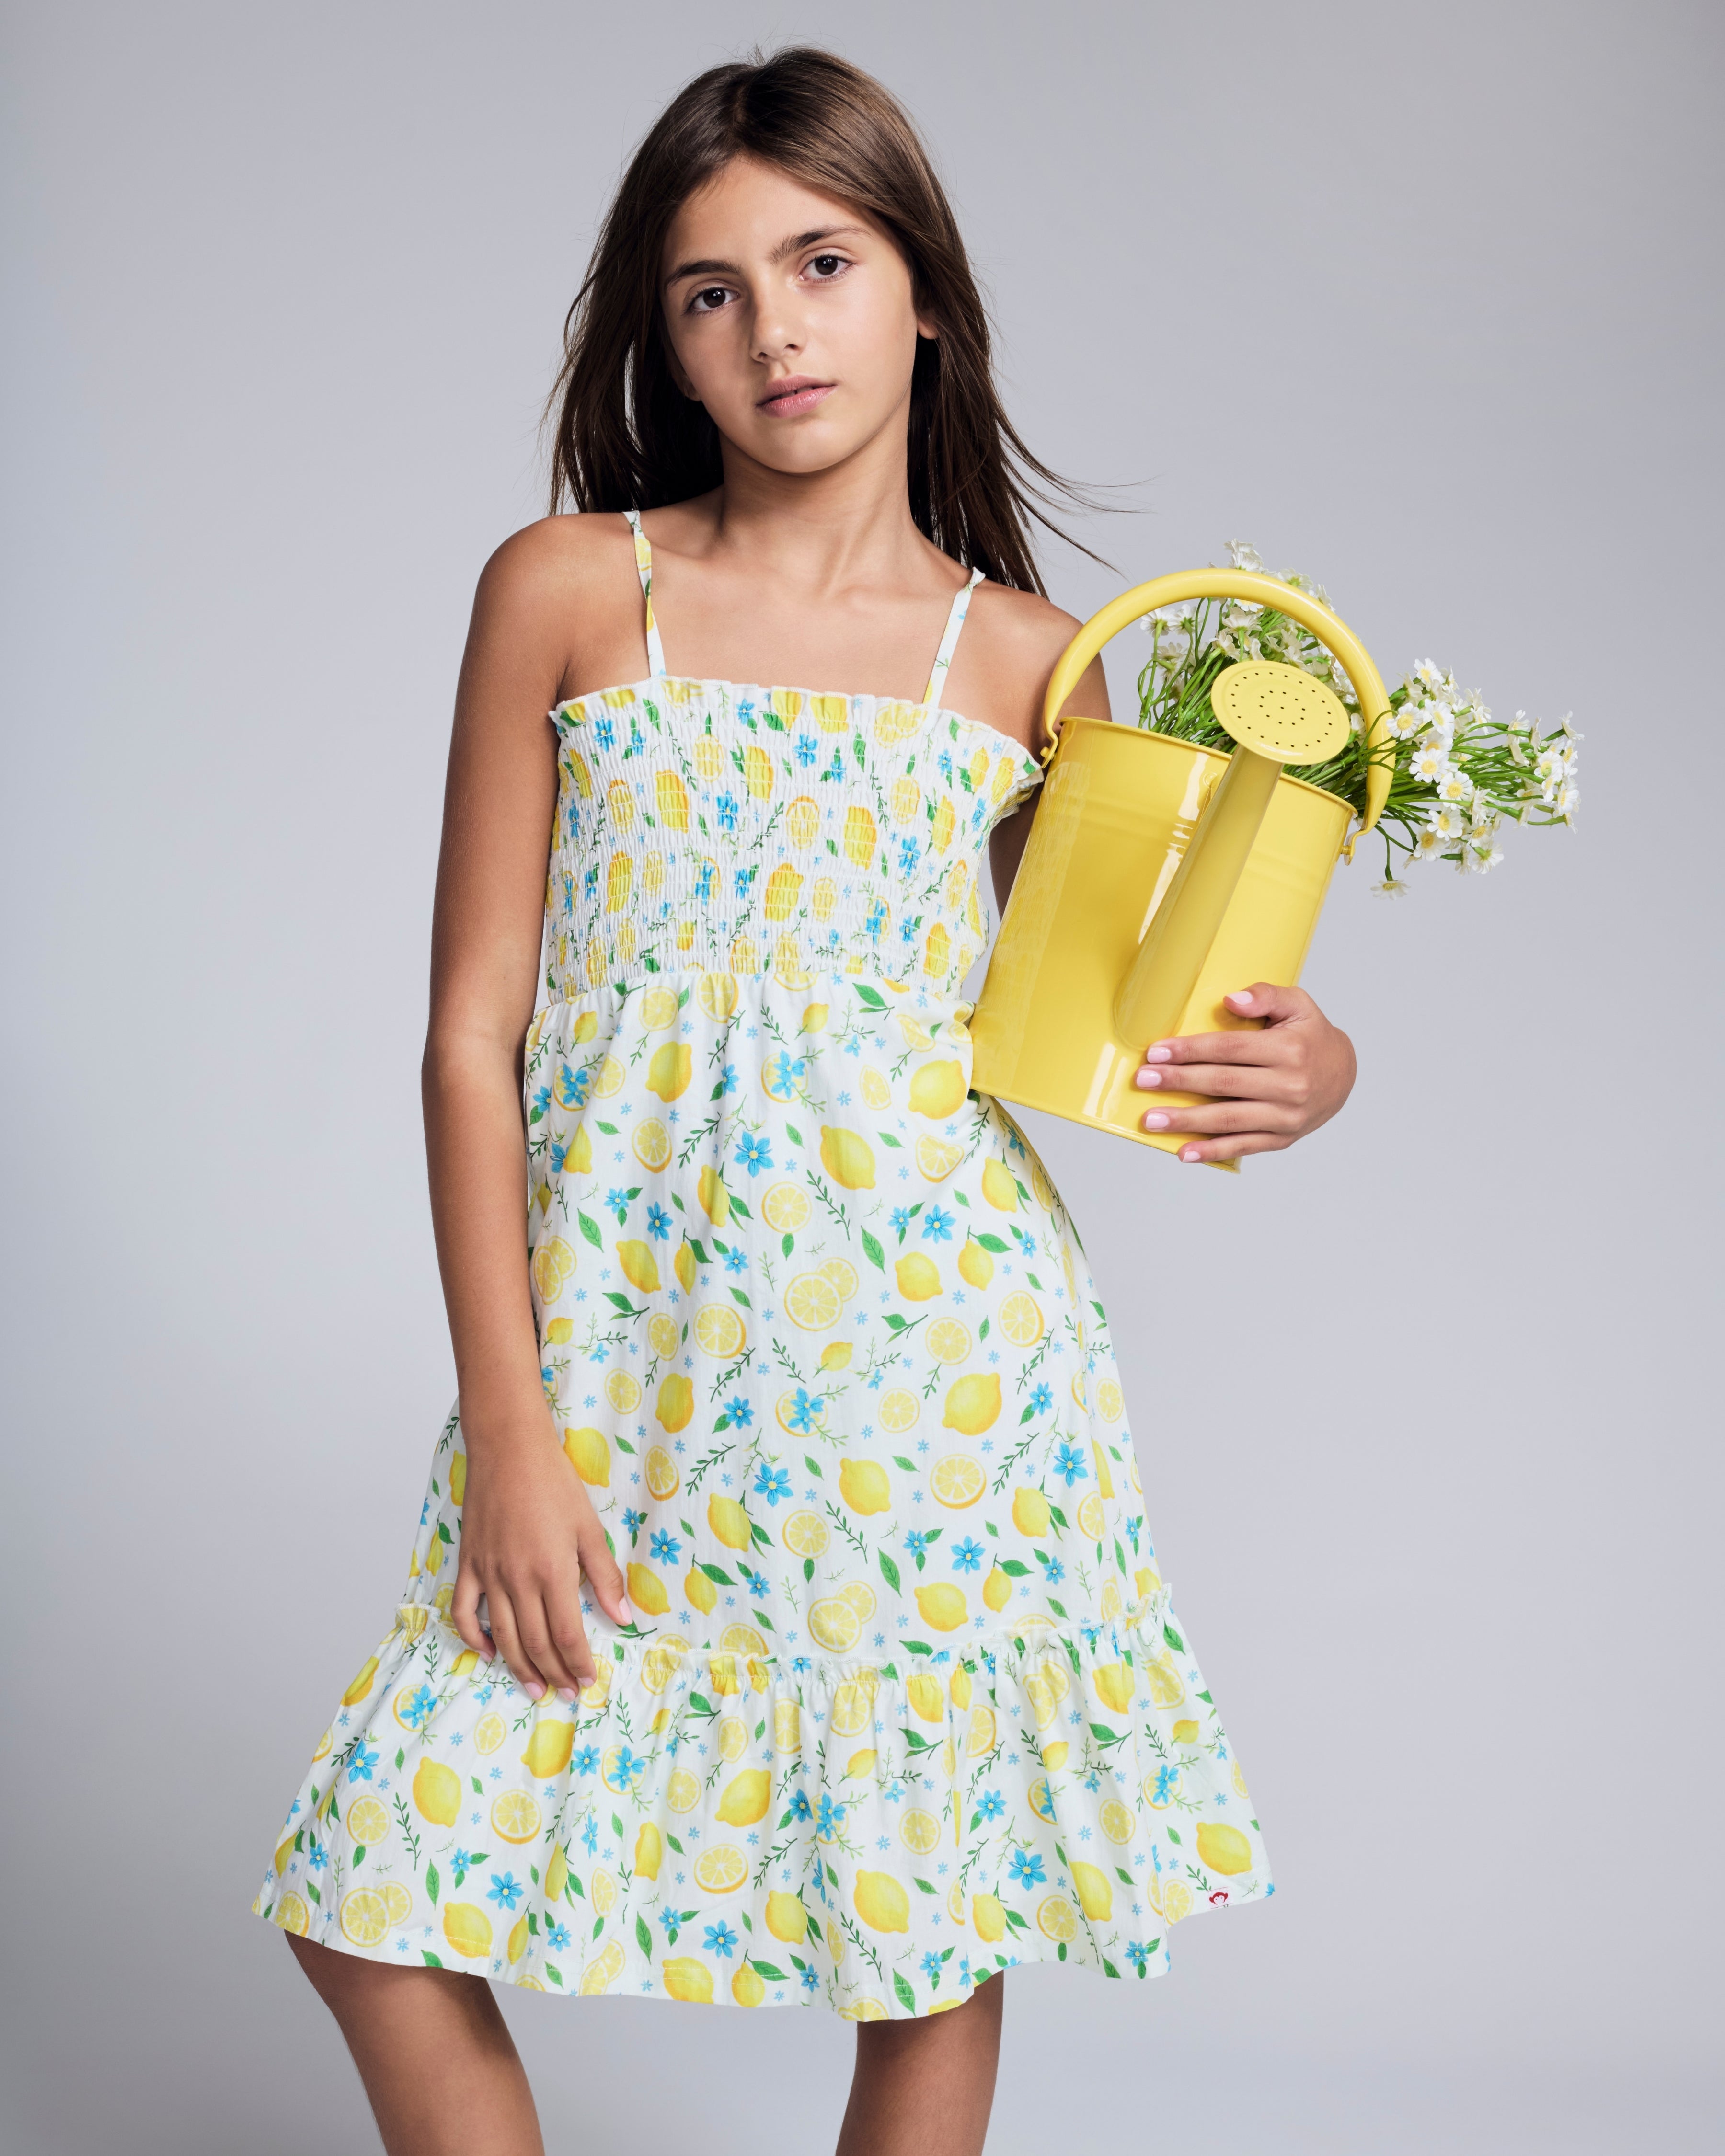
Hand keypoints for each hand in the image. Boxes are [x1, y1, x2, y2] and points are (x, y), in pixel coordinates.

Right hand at [451, 1416, 631, 1699]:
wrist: (509, 1450)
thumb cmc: (554, 1483)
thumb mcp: (589, 1528)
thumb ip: (605, 1576)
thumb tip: (623, 1618)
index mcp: (552, 1571)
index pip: (566, 1634)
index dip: (577, 1663)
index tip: (588, 1681)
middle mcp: (517, 1580)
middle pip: (535, 1642)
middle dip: (554, 1673)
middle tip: (567, 1692)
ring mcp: (488, 1574)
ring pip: (503, 1635)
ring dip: (519, 1667)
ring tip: (535, 1689)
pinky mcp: (468, 1564)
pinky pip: (464, 1611)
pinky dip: (474, 1637)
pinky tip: (489, 1652)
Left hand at [1133, 982, 1355, 1164]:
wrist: (1344, 1075)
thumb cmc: (1311, 1036)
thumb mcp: (1298, 1004)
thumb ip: (1266, 995)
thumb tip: (1230, 999)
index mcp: (1288, 1049)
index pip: (1229, 1049)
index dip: (1191, 1051)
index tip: (1156, 1052)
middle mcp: (1290, 1085)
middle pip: (1224, 1084)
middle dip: (1179, 1083)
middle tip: (1143, 1081)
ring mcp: (1286, 1116)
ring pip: (1229, 1119)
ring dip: (1187, 1121)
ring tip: (1152, 1120)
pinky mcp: (1283, 1138)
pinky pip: (1243, 1146)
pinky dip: (1212, 1151)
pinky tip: (1184, 1152)